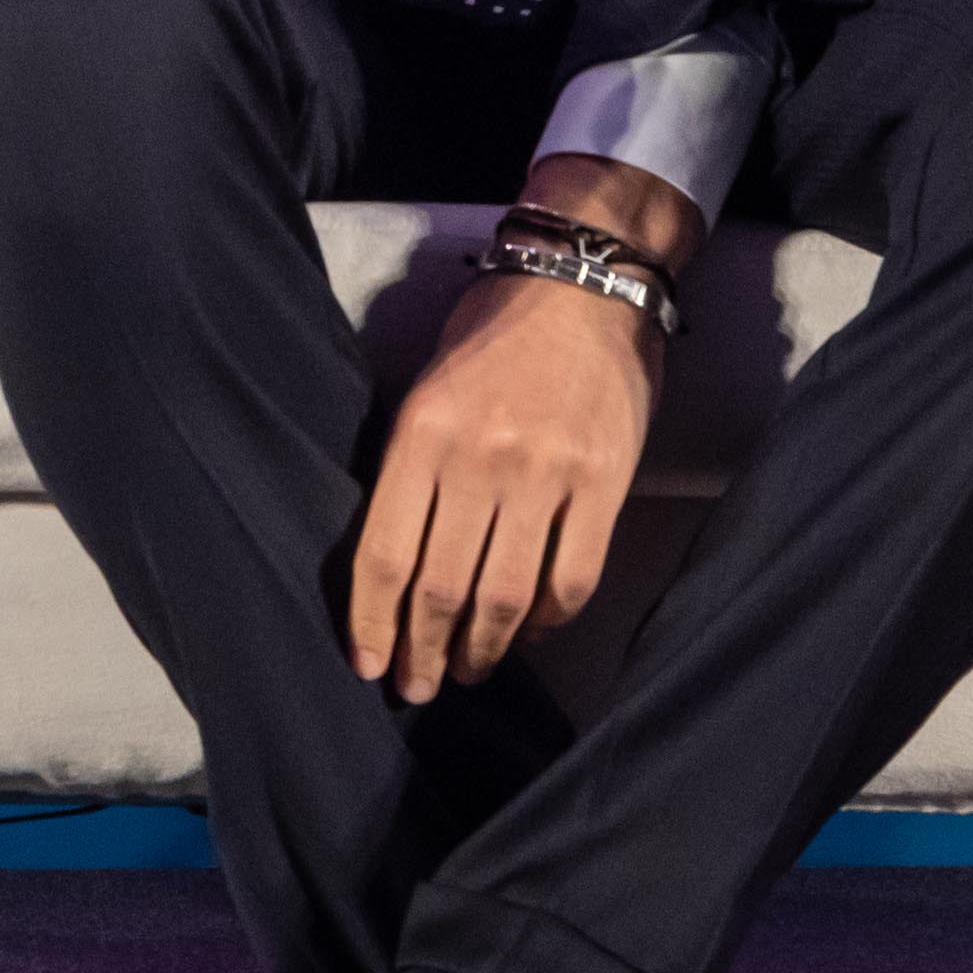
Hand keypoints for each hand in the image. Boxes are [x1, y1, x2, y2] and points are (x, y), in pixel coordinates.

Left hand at [342, 268, 656, 705]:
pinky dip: (546, 617)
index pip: (386, 554)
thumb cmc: (490, 335)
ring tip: (468, 672)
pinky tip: (529, 631)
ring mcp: (546, 475)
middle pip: (443, 586)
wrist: (582, 285)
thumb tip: (394, 562)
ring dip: (483, 648)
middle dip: (424, 650)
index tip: (368, 665)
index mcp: (421, 435)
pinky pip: (571, 577)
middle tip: (418, 687)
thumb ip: (411, 470)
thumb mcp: (424, 389)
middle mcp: (480, 460)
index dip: (373, 622)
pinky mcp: (603, 484)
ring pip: (506, 595)